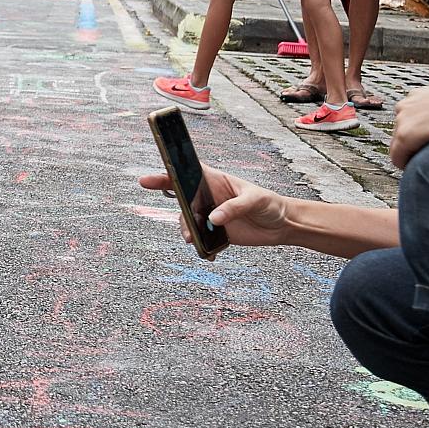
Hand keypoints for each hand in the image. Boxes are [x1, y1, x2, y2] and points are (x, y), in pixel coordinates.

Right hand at [138, 169, 291, 247]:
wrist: (282, 226)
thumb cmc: (270, 203)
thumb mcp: (255, 200)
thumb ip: (234, 207)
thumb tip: (213, 218)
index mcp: (214, 180)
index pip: (186, 173)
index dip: (166, 174)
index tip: (147, 181)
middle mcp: (208, 197)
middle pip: (182, 200)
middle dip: (175, 208)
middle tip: (180, 225)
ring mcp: (210, 215)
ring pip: (188, 222)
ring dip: (188, 232)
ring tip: (194, 241)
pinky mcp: (215, 232)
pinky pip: (201, 240)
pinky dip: (202, 248)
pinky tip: (209, 254)